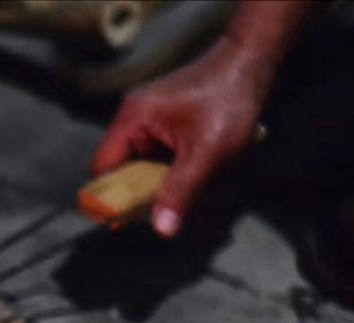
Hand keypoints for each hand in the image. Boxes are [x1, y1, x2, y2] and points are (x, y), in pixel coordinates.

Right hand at [91, 36, 273, 236]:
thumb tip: (161, 231)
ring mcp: (147, 117)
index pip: (103, 167)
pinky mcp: (163, 120)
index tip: (124, 222)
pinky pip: (157, 155)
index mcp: (132, 119)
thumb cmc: (230, 101)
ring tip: (193, 183)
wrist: (251, 61)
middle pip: (121, 168)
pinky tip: (198, 169)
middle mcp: (133, 116)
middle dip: (143, 191)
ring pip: (141, 164)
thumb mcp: (208, 153)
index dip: (109, 197)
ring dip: (162, 180)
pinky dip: (172, 168)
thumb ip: (181, 192)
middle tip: (168, 207)